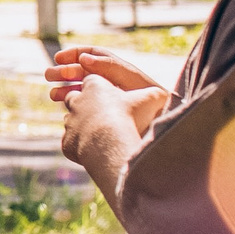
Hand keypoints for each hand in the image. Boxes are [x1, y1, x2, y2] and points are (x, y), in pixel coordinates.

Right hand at [48, 46, 169, 133]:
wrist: (166, 127)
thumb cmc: (156, 103)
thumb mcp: (133, 81)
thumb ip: (110, 68)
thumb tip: (85, 58)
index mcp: (119, 70)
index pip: (93, 55)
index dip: (74, 53)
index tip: (58, 58)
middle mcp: (113, 82)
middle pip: (84, 72)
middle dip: (65, 72)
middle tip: (47, 76)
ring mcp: (110, 99)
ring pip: (83, 90)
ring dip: (66, 90)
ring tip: (53, 95)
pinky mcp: (108, 115)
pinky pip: (87, 107)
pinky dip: (75, 107)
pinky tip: (66, 110)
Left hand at [60, 73, 147, 203]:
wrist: (111, 143)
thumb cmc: (133, 117)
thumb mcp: (151, 99)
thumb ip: (156, 95)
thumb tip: (168, 94)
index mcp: (94, 85)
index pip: (92, 82)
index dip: (101, 89)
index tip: (111, 97)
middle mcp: (77, 100)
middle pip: (75, 98)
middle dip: (87, 105)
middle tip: (104, 115)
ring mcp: (70, 122)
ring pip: (73, 121)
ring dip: (84, 126)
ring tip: (102, 136)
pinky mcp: (66, 142)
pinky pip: (72, 143)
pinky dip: (82, 146)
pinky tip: (97, 152)